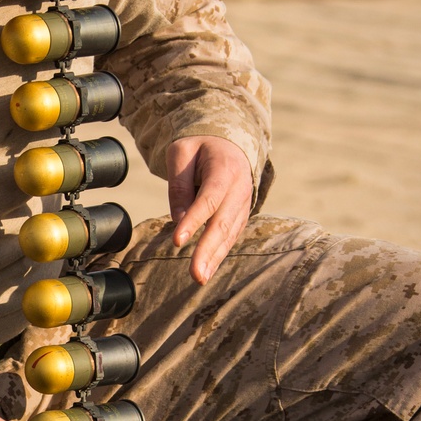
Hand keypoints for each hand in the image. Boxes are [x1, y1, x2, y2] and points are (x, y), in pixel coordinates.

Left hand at [167, 136, 252, 283]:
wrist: (230, 143)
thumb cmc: (201, 147)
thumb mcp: (181, 153)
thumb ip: (179, 185)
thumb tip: (178, 219)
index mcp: (225, 169)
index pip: (209, 199)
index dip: (194, 220)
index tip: (178, 240)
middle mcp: (240, 189)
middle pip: (223, 223)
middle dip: (208, 250)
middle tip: (195, 274)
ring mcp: (243, 204)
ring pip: (229, 234)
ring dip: (214, 258)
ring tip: (199, 278)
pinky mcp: (240, 215)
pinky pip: (230, 236)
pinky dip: (219, 254)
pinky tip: (206, 270)